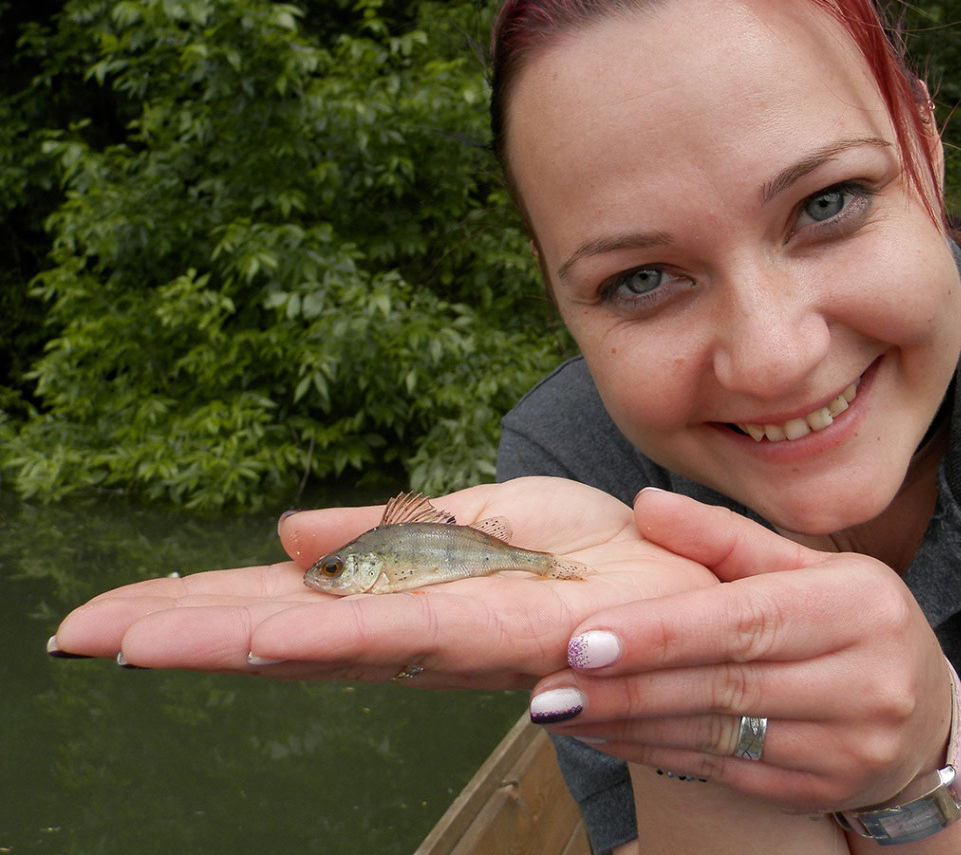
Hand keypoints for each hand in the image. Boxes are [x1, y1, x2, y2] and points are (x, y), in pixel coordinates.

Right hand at [51, 477, 716, 689]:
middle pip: (279, 629)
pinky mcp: (505, 628)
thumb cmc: (580, 551)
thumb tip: (286, 530)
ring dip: (229, 638)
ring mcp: (450, 635)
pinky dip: (334, 634)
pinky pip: (407, 630)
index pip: (280, 601)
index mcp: (397, 596)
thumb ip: (383, 530)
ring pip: (323, 639)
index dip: (196, 604)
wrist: (680, 579)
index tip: (109, 613)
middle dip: (184, 631)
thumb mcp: (474, 518)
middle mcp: (410, 628)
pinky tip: (268, 633)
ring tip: (140, 638)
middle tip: (82, 635)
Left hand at [530, 489, 953, 812]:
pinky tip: (607, 734)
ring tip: (561, 709)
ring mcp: (847, 747)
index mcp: (858, 607)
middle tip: (550, 685)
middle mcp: (863, 681)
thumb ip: (725, 538)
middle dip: (627, 687)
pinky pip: (723, 770)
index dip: (661, 633)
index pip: (745, 621)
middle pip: (724, 685)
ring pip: (716, 736)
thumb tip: (645, 506)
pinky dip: (656, 752)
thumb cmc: (851, 621)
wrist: (922, 720)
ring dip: (629, 724)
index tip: (584, 639)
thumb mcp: (807, 565)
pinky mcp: (820, 789)